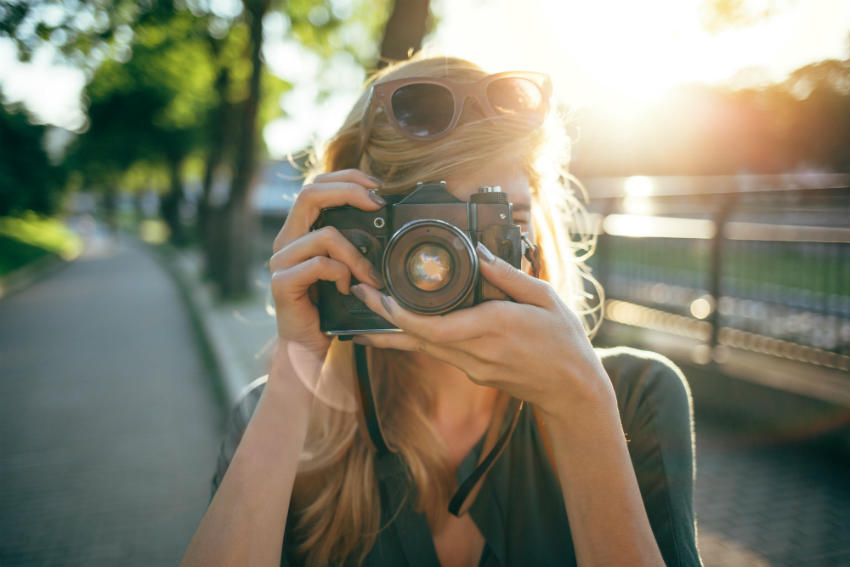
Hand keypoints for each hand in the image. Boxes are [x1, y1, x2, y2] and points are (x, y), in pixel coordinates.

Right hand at [269, 169, 384, 355]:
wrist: (310, 343)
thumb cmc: (332, 304)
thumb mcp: (347, 266)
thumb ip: (355, 242)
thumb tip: (387, 217)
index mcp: (300, 230)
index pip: (316, 186)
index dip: (346, 178)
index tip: (378, 187)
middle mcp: (287, 239)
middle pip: (310, 194)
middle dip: (349, 192)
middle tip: (377, 205)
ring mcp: (281, 260)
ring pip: (324, 235)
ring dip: (356, 255)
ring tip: (369, 276)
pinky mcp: (282, 282)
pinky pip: (319, 265)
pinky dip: (341, 274)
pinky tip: (349, 289)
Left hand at [349, 243, 613, 421]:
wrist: (571, 389)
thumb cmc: (563, 342)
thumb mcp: (545, 297)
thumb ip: (508, 275)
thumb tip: (480, 253)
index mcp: (492, 327)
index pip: (433, 326)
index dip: (400, 315)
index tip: (378, 297)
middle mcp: (475, 351)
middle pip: (416, 338)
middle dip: (383, 318)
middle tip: (359, 294)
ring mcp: (472, 366)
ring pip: (422, 347)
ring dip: (393, 329)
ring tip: (369, 307)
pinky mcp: (473, 371)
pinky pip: (438, 351)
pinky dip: (417, 336)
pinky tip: (404, 323)